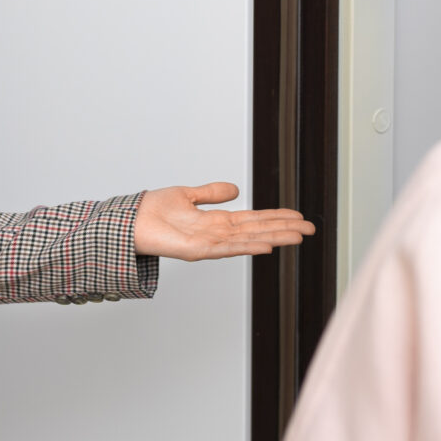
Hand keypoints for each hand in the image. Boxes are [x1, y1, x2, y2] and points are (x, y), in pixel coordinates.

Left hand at [133, 183, 315, 260]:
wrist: (128, 222)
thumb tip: (235, 189)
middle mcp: (217, 234)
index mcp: (217, 222)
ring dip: (274, 238)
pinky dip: (247, 247)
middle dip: (285, 230)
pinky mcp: (196, 251)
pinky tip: (266, 246)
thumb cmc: (152, 212)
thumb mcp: (187, 195)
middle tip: (311, 229)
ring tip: (298, 237)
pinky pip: (226, 248)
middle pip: (259, 230)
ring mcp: (209, 244)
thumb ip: (211, 194)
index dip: (277, 218)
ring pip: (249, 240)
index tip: (299, 217)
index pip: (255, 219)